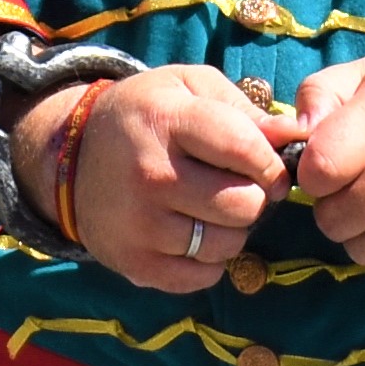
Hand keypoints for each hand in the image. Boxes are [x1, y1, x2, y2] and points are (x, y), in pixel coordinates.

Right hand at [61, 64, 297, 296]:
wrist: (69, 157)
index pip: (247, 150)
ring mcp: (139, 224)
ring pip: (227, 244)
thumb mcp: (189, 89)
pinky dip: (209, 261)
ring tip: (213, 210)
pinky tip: (194, 235)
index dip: (271, 162)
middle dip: (254, 197)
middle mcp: (150, 175)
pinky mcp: (133, 262)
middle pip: (244, 205)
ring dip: (233, 230)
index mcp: (166, 121)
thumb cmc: (146, 116)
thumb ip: (244, 109)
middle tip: (238, 188)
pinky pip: (202, 277)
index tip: (266, 165)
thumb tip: (295, 136)